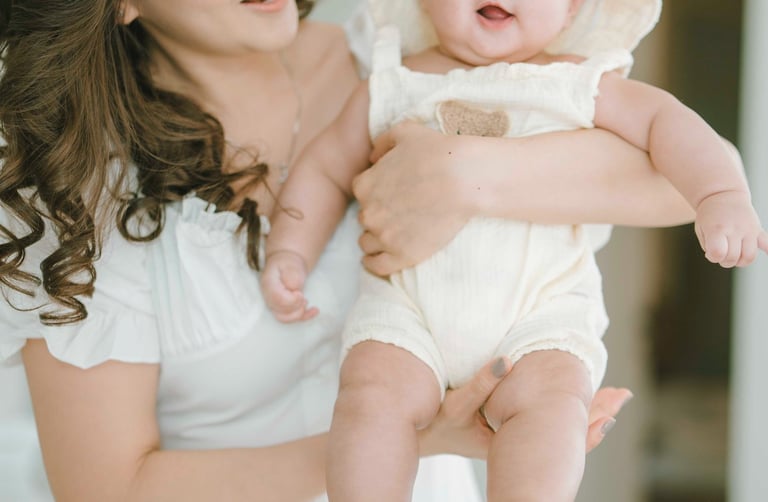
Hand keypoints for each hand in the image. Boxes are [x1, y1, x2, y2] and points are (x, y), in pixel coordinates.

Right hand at [260, 250, 317, 322]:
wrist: (286, 265)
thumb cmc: (288, 264)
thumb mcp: (291, 264)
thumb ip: (292, 275)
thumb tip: (294, 288)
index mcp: (268, 284)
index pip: (277, 299)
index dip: (292, 300)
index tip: (300, 293)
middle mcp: (268, 296)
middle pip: (280, 311)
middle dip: (296, 306)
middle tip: (303, 296)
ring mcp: (273, 304)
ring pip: (284, 318)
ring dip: (299, 313)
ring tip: (306, 301)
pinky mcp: (281, 309)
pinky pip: (291, 319)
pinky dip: (305, 316)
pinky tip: (315, 310)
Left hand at [352, 121, 473, 275]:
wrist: (464, 179)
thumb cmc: (438, 152)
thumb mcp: (405, 132)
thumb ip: (382, 143)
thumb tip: (371, 158)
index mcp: (365, 184)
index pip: (361, 192)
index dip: (376, 192)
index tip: (391, 194)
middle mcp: (368, 212)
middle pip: (365, 218)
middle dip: (378, 215)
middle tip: (399, 213)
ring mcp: (384, 236)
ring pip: (367, 242)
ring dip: (375, 239)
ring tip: (392, 237)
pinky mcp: (402, 255)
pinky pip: (377, 266)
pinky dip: (374, 264)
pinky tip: (378, 260)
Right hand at [417, 357, 631, 458]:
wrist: (419, 436)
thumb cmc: (436, 426)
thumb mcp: (456, 406)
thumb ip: (482, 382)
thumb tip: (508, 360)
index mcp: (513, 440)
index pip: (558, 434)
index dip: (586, 421)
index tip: (611, 405)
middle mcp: (519, 441)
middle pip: (566, 432)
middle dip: (594, 413)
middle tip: (622, 396)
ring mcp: (516, 437)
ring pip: (558, 429)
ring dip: (583, 412)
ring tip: (612, 398)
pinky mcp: (509, 430)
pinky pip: (544, 422)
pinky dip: (565, 411)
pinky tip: (575, 399)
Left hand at [694, 191, 767, 267]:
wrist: (722, 195)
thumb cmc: (709, 216)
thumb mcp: (701, 229)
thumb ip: (708, 246)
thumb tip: (719, 258)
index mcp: (717, 229)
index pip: (718, 253)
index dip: (713, 257)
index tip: (710, 252)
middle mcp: (734, 229)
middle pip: (733, 258)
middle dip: (724, 261)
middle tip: (721, 253)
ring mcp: (748, 229)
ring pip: (750, 256)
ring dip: (741, 261)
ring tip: (735, 254)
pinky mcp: (758, 230)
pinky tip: (765, 253)